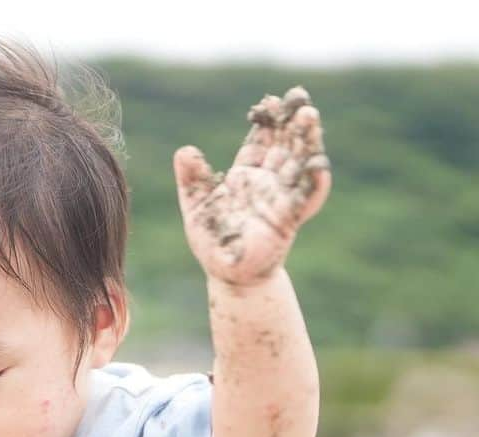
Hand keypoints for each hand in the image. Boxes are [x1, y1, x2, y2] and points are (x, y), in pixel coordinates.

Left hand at [173, 86, 331, 286]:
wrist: (229, 274)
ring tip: (309, 116)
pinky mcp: (289, 220)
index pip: (259, 143)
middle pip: (284, 146)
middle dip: (291, 123)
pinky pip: (306, 200)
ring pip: (298, 164)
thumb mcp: (197, 207)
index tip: (269, 101)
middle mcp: (267, 183)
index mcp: (246, 176)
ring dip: (306, 141)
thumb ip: (192, 179)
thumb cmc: (214, 241)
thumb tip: (183, 151)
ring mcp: (281, 199)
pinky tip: (318, 164)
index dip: (265, 123)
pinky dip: (314, 182)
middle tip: (298, 97)